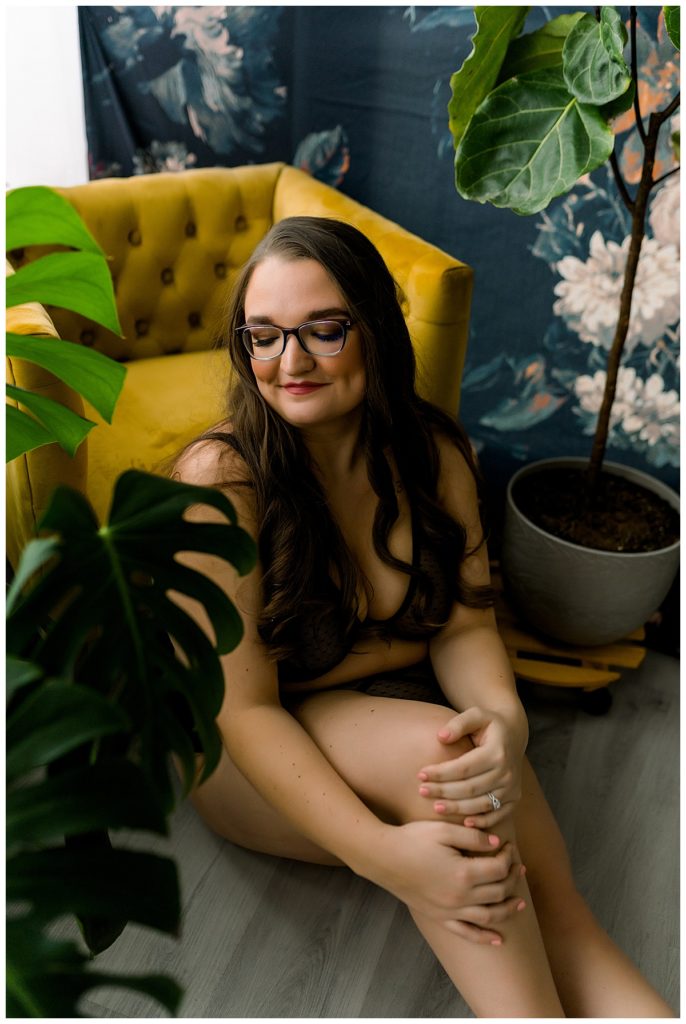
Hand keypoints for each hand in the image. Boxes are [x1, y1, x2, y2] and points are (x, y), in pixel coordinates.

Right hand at [370, 820, 525, 943]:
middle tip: (518, 869)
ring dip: (507, 910)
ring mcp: (450, 910)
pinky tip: (498, 940)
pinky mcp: (439, 917)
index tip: (508, 846)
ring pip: (489, 916)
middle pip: (498, 892)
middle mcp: (460, 896)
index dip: (509, 857)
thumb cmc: (412, 839)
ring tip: (520, 903)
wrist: (383, 857)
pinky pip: (467, 933)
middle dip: (512, 880)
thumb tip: (497, 842)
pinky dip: (484, 937)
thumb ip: (473, 836)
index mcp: (464, 873)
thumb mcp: (444, 830)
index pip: (499, 868)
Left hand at [417, 707, 523, 826]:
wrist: (513, 735)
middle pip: (470, 788)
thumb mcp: (476, 715)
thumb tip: (440, 736)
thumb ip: (458, 723)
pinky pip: (498, 815)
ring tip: (435, 807)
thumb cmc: (488, 724)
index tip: (420, 773)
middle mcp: (507, 772)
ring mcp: (512, 788)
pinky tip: (463, 823)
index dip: (441, 773)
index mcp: (497, 752)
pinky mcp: (513, 799)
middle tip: (422, 791)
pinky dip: (481, 822)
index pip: (464, 767)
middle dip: (444, 792)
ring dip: (457, 809)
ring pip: (481, 804)